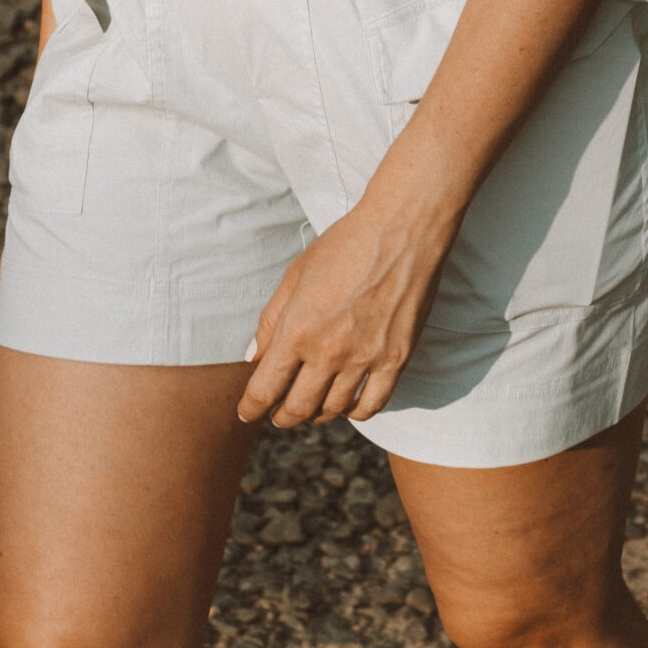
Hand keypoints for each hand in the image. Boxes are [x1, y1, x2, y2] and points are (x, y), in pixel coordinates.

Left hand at [237, 199, 449, 428]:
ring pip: (333, 410)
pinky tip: (347, 404)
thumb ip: (271, 320)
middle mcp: (329, 352)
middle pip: (297, 408)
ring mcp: (364, 359)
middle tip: (278, 414)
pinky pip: (372, 405)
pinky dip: (354, 412)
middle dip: (281, 416)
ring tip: (310, 407)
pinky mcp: (395, 360)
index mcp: (297, 329)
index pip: (265, 388)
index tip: (247, 412)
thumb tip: (253, 357)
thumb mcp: (295, 274)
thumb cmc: (344, 245)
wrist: (400, 231)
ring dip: (315, 415)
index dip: (251, 407)